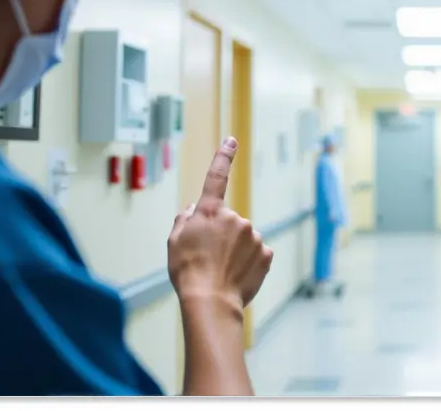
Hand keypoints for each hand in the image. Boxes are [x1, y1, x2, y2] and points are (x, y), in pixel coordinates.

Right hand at [168, 137, 273, 312]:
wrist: (211, 301)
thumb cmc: (188, 272)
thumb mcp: (175, 242)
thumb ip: (184, 220)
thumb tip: (193, 207)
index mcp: (209, 212)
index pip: (216, 178)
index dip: (223, 157)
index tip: (232, 140)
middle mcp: (235, 218)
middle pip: (229, 222)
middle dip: (221, 235)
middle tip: (209, 257)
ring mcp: (253, 235)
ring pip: (244, 239)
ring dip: (235, 250)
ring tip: (222, 270)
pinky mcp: (266, 253)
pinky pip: (256, 253)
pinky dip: (249, 263)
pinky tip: (237, 275)